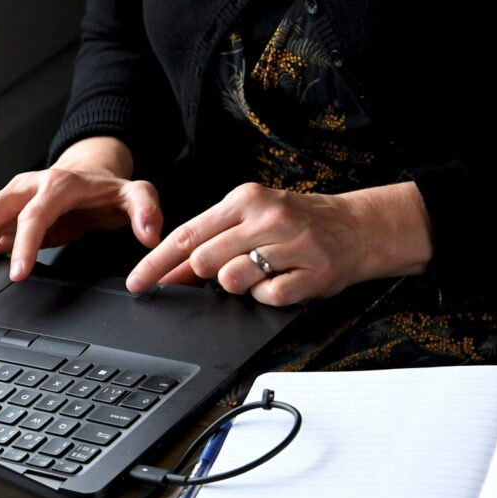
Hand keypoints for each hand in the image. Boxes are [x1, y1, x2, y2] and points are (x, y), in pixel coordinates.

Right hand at [0, 137, 162, 302]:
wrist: (89, 170)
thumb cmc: (107, 188)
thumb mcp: (135, 192)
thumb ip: (145, 209)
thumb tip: (150, 234)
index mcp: (55, 185)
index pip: (34, 214)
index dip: (24, 243)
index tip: (18, 273)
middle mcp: (24, 189)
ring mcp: (9, 204)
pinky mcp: (2, 221)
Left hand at [125, 181, 433, 305]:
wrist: (359, 228)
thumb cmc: (298, 223)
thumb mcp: (252, 217)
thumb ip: (211, 239)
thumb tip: (168, 272)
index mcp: (245, 199)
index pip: (187, 236)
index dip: (156, 264)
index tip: (137, 283)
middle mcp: (267, 217)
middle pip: (204, 261)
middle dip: (204, 276)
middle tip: (227, 270)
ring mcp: (292, 245)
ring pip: (233, 281)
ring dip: (241, 285)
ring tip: (264, 270)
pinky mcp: (312, 273)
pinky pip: (268, 298)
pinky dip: (269, 295)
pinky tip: (285, 278)